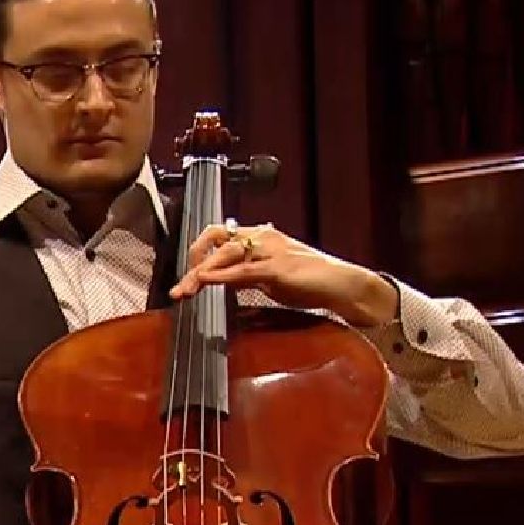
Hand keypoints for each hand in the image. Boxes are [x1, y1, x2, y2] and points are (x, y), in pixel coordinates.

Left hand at [168, 220, 398, 327]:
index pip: (218, 235)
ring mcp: (271, 250)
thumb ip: (245, 275)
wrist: (343, 285)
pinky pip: (244, 269)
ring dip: (200, 272)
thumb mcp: (269, 277)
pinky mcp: (279, 267)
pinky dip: (221, 274)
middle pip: (215, 239)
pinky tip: (205, 280)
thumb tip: (220, 280)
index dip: (197, 252)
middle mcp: (263, 237)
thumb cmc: (309, 282)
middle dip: (192, 261)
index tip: (186, 275)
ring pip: (225, 253)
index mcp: (260, 236)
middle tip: (180, 287)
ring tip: (185, 289)